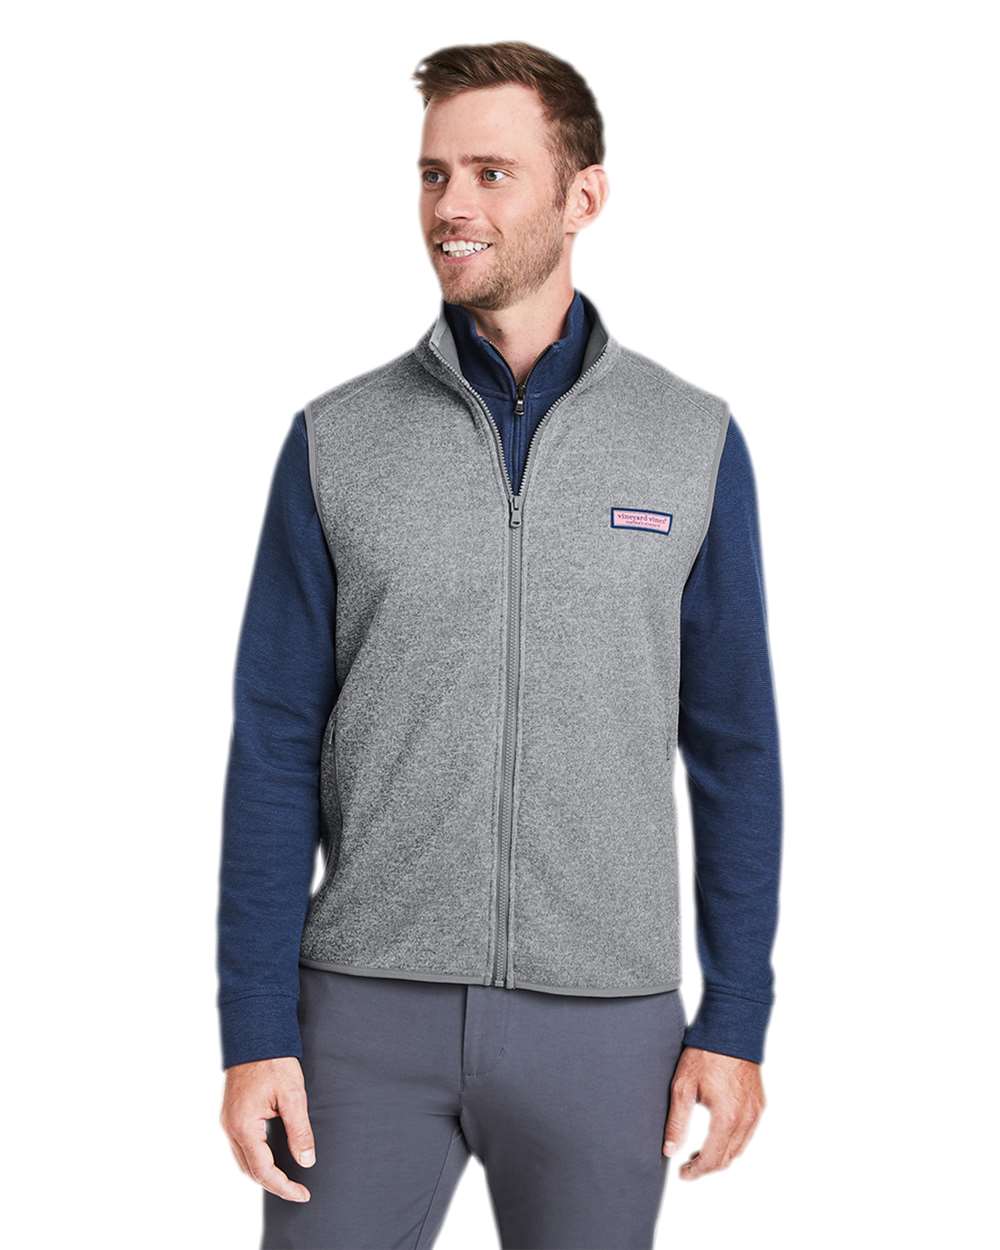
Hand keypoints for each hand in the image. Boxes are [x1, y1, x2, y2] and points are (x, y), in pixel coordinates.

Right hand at [220, 1056, 315, 1201]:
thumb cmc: (274, 1061)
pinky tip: (273, 1157)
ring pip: (243, 1160)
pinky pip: (241, 1146)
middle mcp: (230, 1127)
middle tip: (298, 1190)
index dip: (284, 1186)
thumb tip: (306, 1161)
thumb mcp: (293, 1095)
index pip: (263, 1170)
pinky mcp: (231, 1114)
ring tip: (288, 1179)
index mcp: (244, 1125)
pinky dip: (256, 1158)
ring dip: (264, 1173)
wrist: (256, 1033)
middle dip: (274, 1184)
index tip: (302, 1193)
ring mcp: (228, 1121)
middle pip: (250, 1170)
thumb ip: (300, 1131)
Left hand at [662, 1047, 764, 1178]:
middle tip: (687, 1165)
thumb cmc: (706, 1054)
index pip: (712, 1159)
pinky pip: (748, 1134)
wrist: (731, 1028)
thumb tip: (669, 1150)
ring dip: (721, 1156)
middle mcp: (745, 1120)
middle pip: (727, 1158)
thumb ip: (677, 1121)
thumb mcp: (683, 1086)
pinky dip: (733, 1142)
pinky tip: (718, 1134)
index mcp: (726, 1118)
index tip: (682, 1173)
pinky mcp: (759, 1104)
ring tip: (699, 1152)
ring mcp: (755, 1112)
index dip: (696, 1171)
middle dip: (707, 1166)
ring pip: (739, 1149)